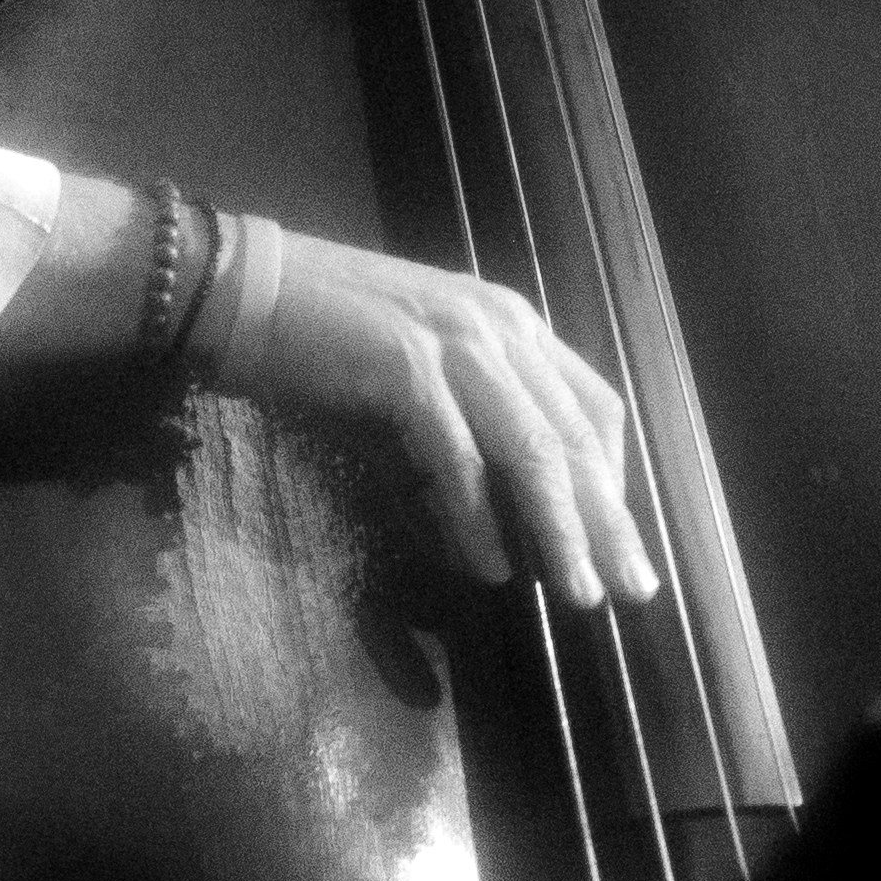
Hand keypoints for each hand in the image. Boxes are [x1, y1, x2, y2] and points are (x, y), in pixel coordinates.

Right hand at [240, 227, 658, 617]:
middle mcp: (498, 327)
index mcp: (512, 323)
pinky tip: (491, 564)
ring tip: (578, 591)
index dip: (615, 478)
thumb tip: (505, 522)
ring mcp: (454, 342)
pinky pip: (457, 457)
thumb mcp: (427, 370)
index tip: (620, 542)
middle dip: (608, 520)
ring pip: (530, 449)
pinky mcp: (407, 368)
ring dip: (561, 529)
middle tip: (632, 588)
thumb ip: (474, 424)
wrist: (248, 289)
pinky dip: (476, 517)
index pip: (593, 406)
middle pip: (573, 436)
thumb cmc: (333, 337)